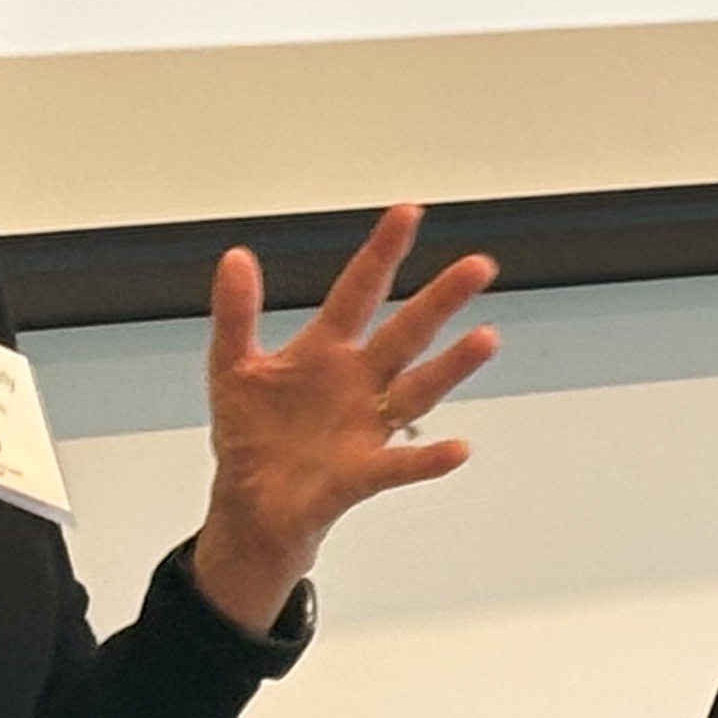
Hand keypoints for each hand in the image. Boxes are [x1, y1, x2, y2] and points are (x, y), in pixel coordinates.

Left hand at [190, 204, 498, 635]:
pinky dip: (428, 458)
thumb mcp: (232, 367)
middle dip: (439, 300)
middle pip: (406, 333)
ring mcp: (366, 426)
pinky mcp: (361, 472)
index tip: (408, 213)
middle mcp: (358, 381)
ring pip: (417, 389)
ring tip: (485, 338)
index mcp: (326, 350)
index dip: (381, 254)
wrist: (251, 504)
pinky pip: (400, 464)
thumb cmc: (252, 435)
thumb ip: (235, 314)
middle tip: (479, 266)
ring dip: (451, 366)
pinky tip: (458, 449)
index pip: (359, 291)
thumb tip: (235, 256)